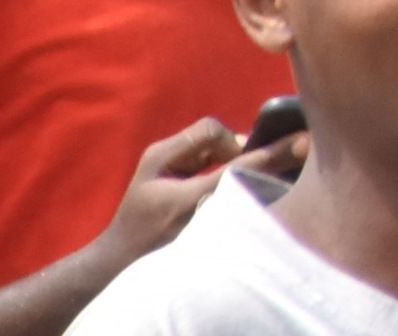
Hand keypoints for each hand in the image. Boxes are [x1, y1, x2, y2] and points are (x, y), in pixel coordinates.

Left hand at [100, 119, 265, 275]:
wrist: (118, 266)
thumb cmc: (152, 236)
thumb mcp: (193, 204)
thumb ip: (231, 176)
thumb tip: (278, 152)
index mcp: (163, 153)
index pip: (210, 130)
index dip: (235, 144)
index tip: (249, 169)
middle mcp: (166, 155)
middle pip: (213, 140)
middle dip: (235, 155)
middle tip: (250, 179)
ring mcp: (170, 171)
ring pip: (213, 154)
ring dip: (230, 167)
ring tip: (240, 188)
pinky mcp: (175, 185)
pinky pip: (207, 168)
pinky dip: (222, 176)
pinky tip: (227, 194)